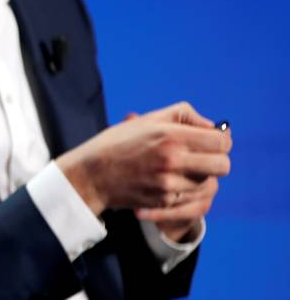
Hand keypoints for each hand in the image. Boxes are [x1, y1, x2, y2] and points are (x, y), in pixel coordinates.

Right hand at [126, 105, 230, 241]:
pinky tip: (170, 181)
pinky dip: (186, 189)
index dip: (221, 140)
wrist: (92, 174)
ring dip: (200, 176)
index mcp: (170, 136)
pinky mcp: (165, 201)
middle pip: (223, 165)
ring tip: (182, 168)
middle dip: (217, 160)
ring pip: (209, 182)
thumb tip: (212, 126)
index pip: (221, 142)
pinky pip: (192, 196)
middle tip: (203, 156)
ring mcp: (169, 184)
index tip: (212, 141)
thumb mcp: (149, 120)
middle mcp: (173, 160)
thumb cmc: (119, 142)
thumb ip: (184, 115)